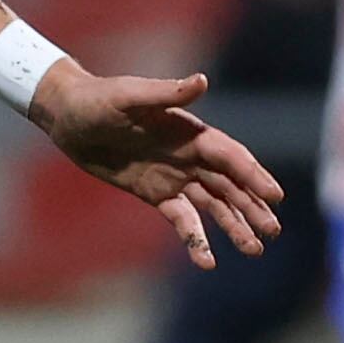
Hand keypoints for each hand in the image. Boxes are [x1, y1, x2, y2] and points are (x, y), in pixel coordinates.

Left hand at [32, 63, 284, 270]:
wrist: (69, 116)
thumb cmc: (99, 98)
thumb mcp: (130, 95)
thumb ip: (166, 92)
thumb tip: (201, 81)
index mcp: (191, 131)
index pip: (230, 157)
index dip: (252, 176)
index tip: (274, 197)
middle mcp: (190, 155)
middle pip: (230, 185)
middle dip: (252, 207)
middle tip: (273, 232)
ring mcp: (174, 176)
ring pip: (213, 205)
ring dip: (234, 225)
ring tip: (254, 250)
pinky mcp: (155, 194)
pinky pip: (181, 219)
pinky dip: (195, 239)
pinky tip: (207, 261)